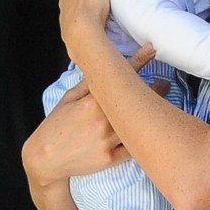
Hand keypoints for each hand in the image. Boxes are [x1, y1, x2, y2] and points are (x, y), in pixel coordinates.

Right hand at [22, 44, 156, 209]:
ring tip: (162, 106)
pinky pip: (134, 147)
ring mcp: (107, 140)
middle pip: (136, 100)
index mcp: (92, 101)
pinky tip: (150, 131)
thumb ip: (89, 83)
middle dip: (155, 89)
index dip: (139, 61)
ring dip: (152, 113)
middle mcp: (102, 119)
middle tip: (165, 84)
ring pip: (138, 124)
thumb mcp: (69, 98)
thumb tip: (105, 67)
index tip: (152, 49)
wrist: (45, 158)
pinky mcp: (110, 159)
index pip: (118, 77)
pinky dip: (143, 138)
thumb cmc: (57, 124)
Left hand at [59, 0, 111, 65]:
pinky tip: (102, 31)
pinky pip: (83, 30)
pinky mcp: (73, 37)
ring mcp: (68, 21)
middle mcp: (66, 4)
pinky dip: (91, 28)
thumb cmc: (91, 1)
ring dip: (92, 13)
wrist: (85, 34)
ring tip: (107, 16)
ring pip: (80, 13)